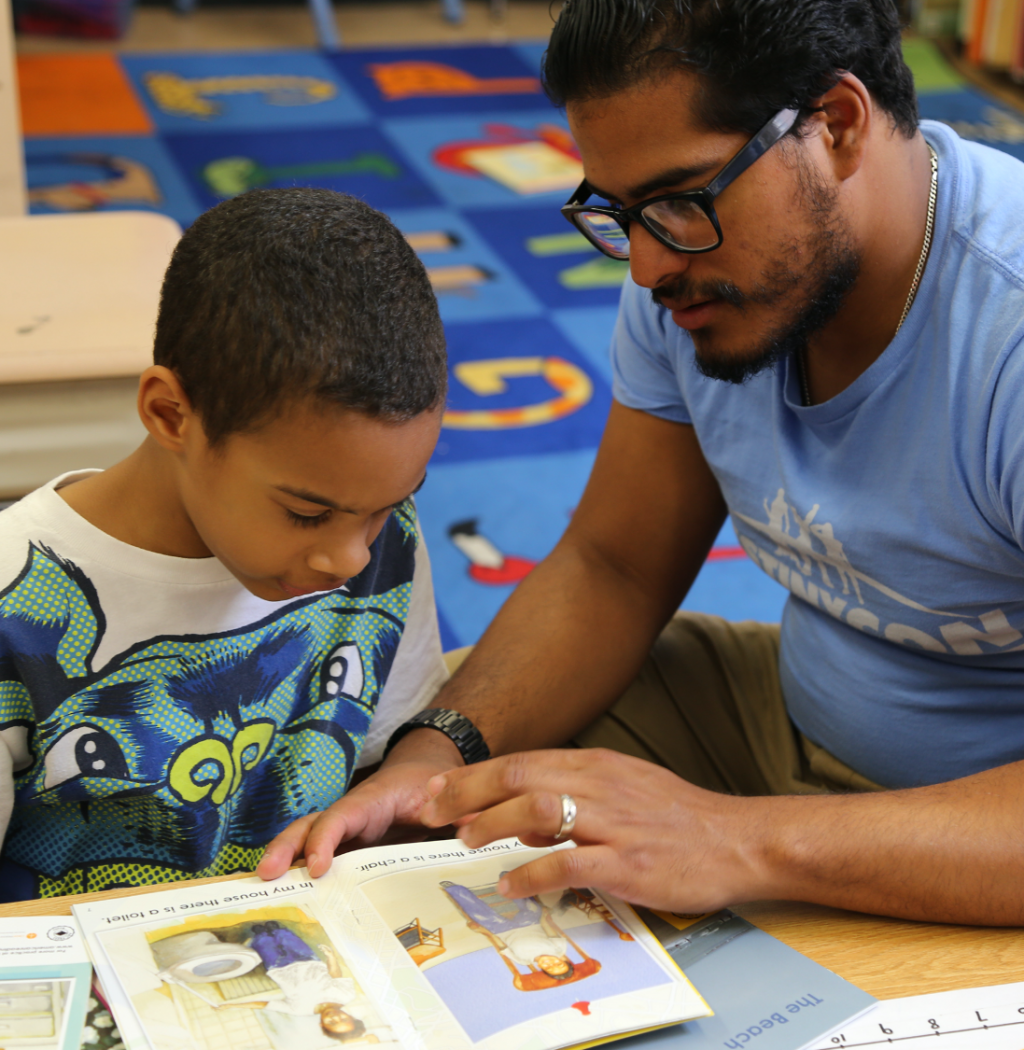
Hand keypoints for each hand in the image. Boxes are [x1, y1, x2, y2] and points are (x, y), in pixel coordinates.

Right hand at [257, 730, 462, 879]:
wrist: (424, 770)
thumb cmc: (430, 782)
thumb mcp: (446, 792)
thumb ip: (456, 809)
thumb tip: (471, 827)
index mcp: (371, 800)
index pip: (340, 817)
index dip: (325, 839)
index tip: (318, 866)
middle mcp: (350, 815)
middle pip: (310, 826)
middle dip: (286, 847)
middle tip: (266, 875)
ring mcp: (344, 831)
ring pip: (306, 840)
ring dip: (284, 859)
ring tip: (262, 887)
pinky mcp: (346, 847)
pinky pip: (318, 856)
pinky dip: (299, 872)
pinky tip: (287, 898)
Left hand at [419, 748, 772, 912]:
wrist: (737, 840)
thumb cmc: (677, 817)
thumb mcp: (622, 787)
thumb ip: (572, 794)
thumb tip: (520, 813)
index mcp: (595, 765)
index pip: (521, 762)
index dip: (474, 775)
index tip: (437, 789)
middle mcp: (598, 785)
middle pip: (519, 777)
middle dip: (467, 792)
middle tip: (430, 810)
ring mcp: (613, 822)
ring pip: (538, 811)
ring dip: (493, 824)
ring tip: (465, 841)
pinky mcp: (628, 861)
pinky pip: (569, 862)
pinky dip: (533, 872)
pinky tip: (512, 883)